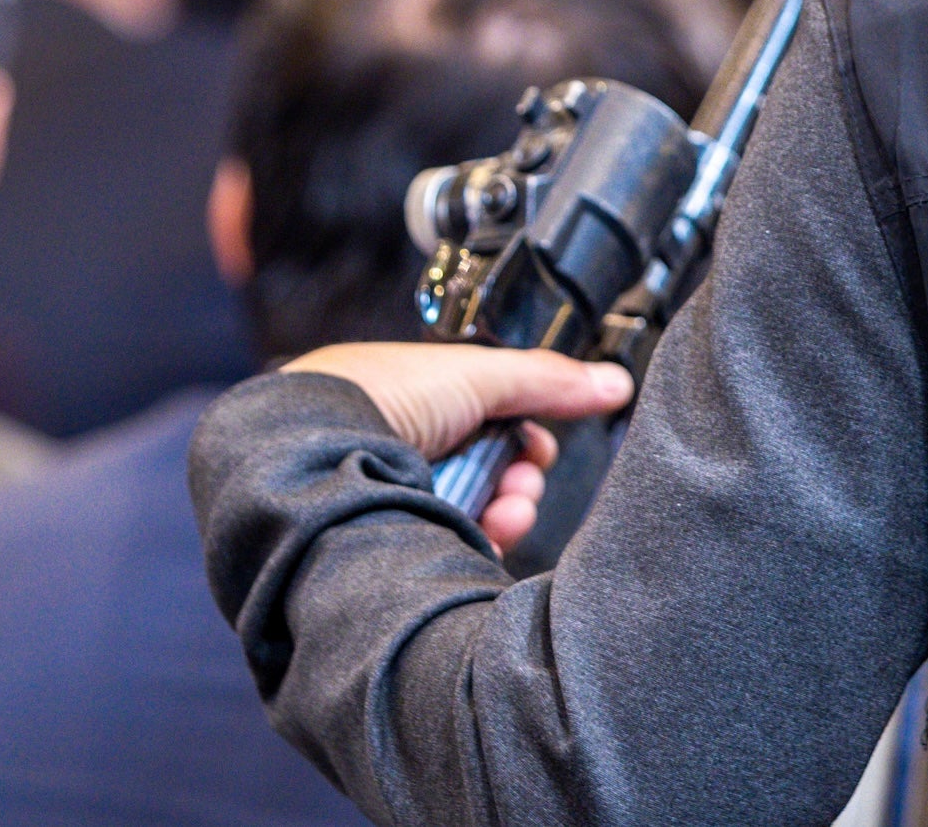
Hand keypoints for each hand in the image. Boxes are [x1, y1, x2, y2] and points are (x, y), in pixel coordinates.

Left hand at [285, 343, 634, 551]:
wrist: (309, 445)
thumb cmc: (378, 394)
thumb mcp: (479, 374)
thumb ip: (551, 382)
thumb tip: (618, 383)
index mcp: (428, 407)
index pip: (498, 434)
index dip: (527, 447)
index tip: (536, 453)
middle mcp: (409, 451)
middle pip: (491, 479)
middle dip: (518, 486)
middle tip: (517, 488)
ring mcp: (394, 497)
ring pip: (472, 518)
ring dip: (502, 516)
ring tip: (503, 515)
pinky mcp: (383, 542)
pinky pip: (443, 552)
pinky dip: (471, 547)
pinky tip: (481, 541)